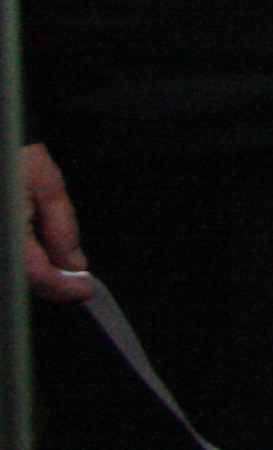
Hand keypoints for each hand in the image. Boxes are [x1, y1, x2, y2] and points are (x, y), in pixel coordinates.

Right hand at [21, 144, 89, 303]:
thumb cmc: (18, 158)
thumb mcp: (48, 189)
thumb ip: (62, 230)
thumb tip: (76, 265)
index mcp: (10, 231)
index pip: (35, 273)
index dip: (62, 287)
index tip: (87, 291)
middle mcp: (0, 241)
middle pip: (19, 279)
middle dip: (50, 284)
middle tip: (78, 284)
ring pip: (12, 273)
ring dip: (36, 277)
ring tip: (64, 272)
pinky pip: (9, 260)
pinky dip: (23, 265)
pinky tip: (43, 259)